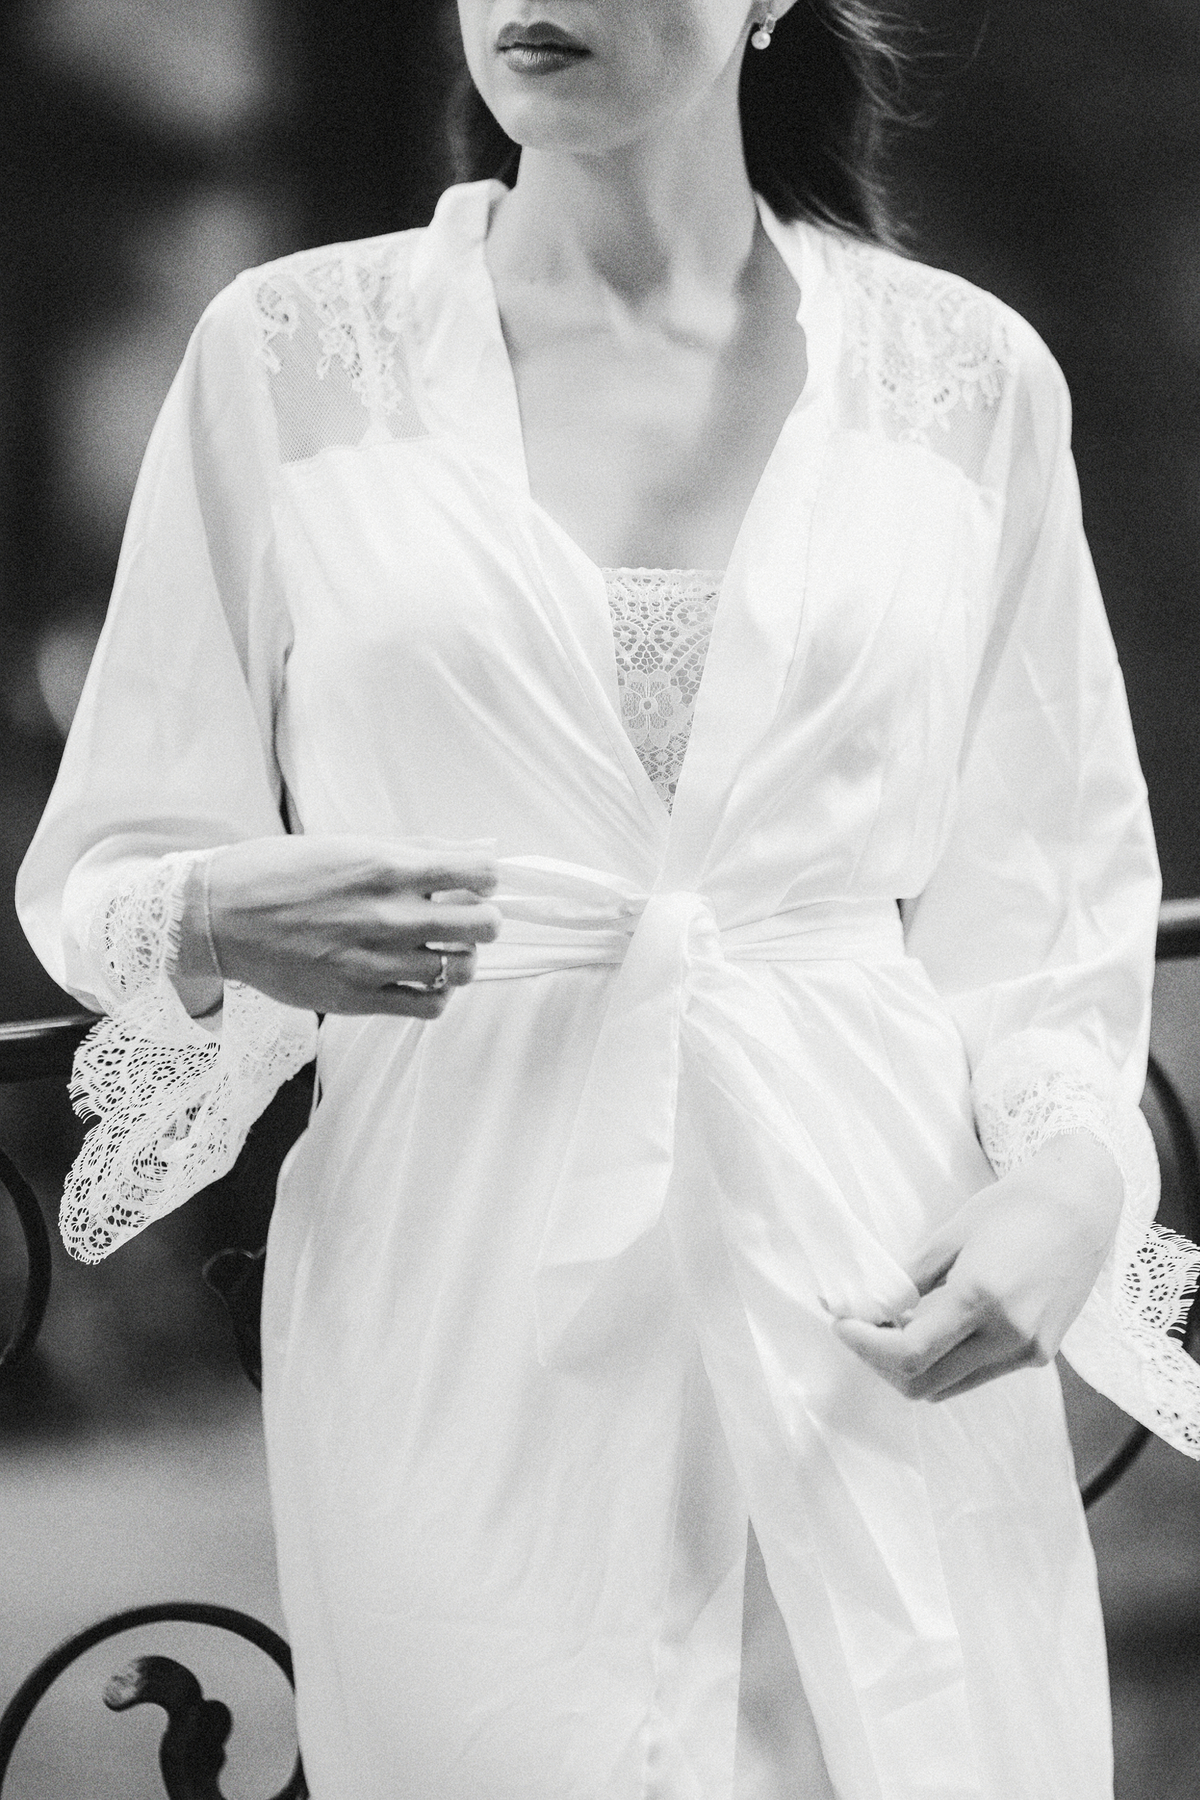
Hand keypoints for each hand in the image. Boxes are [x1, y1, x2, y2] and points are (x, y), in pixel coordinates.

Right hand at [177, 836, 500, 1018]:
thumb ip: (414, 849)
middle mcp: (386, 915)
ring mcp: (374, 961)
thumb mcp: (347, 844)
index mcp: (384, 867)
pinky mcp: (358, 999)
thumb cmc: (280, 873)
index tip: (476, 882)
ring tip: (441, 950)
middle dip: (485, 921)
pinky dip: (437, 994)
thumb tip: (473, 849)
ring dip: (460, 957)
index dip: (487, 878)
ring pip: (459, 969)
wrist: (219, 917)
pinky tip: (422, 979)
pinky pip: (428, 1006)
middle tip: (470, 919)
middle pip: (482, 926)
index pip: (478, 873)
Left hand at [832, 1132, 1123, 1401]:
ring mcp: (1029, 1350)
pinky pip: (979, 1374)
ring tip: (893, 1329)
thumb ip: (911, 1280)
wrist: (1082, 1205)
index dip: (865, 1346)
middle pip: (924, 1384)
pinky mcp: (1041, 1354)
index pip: (909, 1352)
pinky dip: (947, 1362)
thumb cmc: (1014, 1206)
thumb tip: (875, 1311)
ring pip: (950, 1387)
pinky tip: (935, 1328)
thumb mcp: (952, 1233)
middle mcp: (1008, 1334)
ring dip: (913, 1368)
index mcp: (981, 1297)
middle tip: (863, 1330)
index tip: (842, 1326)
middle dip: (881, 1364)